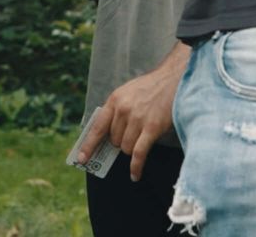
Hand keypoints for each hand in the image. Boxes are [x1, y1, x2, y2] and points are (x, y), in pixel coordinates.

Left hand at [73, 43, 190, 180]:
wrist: (174, 79)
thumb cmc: (151, 88)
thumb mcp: (128, 94)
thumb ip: (117, 112)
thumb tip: (109, 138)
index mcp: (115, 100)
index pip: (97, 127)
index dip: (88, 145)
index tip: (81, 159)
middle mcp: (123, 110)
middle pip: (114, 141)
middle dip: (121, 143)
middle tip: (133, 134)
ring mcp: (137, 119)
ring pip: (126, 148)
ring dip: (132, 149)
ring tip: (143, 137)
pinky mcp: (152, 128)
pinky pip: (139, 153)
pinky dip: (136, 167)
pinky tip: (135, 175)